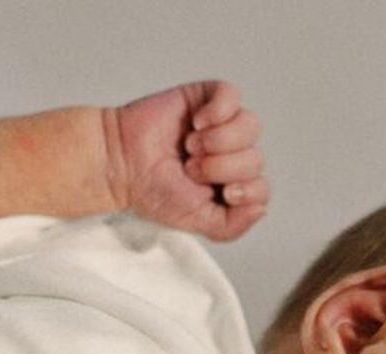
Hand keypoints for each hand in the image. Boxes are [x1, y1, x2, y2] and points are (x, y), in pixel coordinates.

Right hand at [112, 80, 268, 241]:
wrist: (123, 164)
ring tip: (191, 146)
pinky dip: (218, 111)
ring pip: (250, 127)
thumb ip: (233, 226)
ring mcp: (223, 125)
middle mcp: (233, 155)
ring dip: (219, 141)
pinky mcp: (207, 98)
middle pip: (255, 159)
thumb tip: (261, 208)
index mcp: (235, 185)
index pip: (262, 189)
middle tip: (190, 168)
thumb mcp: (198, 222)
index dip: (246, 191)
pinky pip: (232, 96)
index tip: (222, 193)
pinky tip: (197, 123)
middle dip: (221, 168)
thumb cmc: (156, 191)